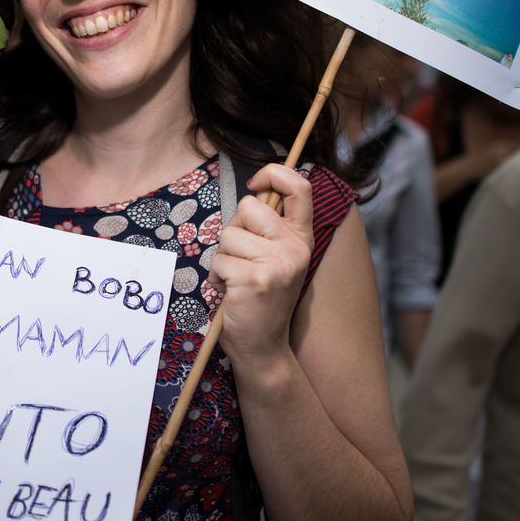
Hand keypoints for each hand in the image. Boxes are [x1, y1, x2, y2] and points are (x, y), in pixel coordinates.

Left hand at [209, 164, 314, 365]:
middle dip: (234, 230)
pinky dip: (217, 278)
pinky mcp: (255, 279)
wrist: (263, 346)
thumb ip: (268, 227)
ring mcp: (277, 264)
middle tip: (242, 259)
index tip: (256, 185)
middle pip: (248, 207)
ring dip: (223, 258)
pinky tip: (232, 294)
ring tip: (237, 280)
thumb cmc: (260, 297)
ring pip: (228, 235)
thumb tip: (254, 193)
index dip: (274, 174)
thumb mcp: (275, 258)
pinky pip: (218, 261)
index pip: (300, 187)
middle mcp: (295, 248)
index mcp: (302, 238)